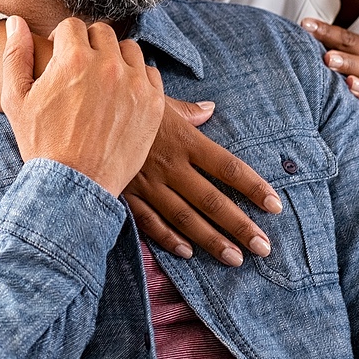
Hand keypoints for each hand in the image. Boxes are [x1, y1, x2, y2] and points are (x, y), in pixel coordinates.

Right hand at [2, 15, 164, 196]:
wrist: (74, 185)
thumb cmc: (41, 143)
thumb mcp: (16, 99)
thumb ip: (16, 54)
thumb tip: (16, 22)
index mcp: (72, 58)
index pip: (72, 25)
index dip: (62, 39)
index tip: (61, 57)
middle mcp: (107, 65)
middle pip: (102, 33)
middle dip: (89, 45)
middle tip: (81, 70)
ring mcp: (134, 84)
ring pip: (129, 49)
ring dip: (115, 58)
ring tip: (102, 81)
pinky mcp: (153, 103)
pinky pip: (149, 73)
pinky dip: (136, 79)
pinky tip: (122, 96)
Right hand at [122, 98, 281, 265]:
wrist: (84, 113)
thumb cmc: (125, 103)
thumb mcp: (159, 100)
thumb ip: (188, 111)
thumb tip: (211, 109)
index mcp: (184, 140)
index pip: (227, 167)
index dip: (253, 187)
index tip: (275, 205)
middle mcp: (170, 165)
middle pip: (212, 200)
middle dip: (240, 226)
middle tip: (263, 247)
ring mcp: (148, 183)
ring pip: (185, 217)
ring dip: (211, 240)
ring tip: (235, 258)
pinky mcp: (127, 194)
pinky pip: (150, 222)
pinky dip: (169, 239)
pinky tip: (188, 253)